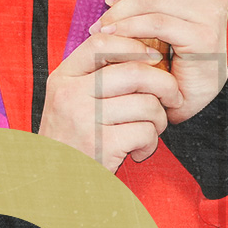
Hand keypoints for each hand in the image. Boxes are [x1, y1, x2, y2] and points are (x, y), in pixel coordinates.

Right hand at [39, 32, 177, 172]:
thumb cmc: (71, 139)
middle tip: (173, 96)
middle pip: (134, 72)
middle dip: (165, 83)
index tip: (153, 57)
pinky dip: (150, 143)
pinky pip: (145, 132)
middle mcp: (70, 94)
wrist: (53, 184)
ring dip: (160, 119)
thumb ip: (96, 76)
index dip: (134, 46)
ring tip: (151, 129)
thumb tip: (144, 51)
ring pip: (146, 103)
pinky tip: (138, 151)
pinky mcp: (100, 146)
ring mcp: (84, 119)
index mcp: (63, 78)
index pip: (101, 43)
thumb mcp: (70, 100)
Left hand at [92, 0, 227, 123]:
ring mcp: (211, 15)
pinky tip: (115, 37)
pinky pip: (156, 23)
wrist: (186, 97)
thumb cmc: (168, 54)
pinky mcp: (203, 38)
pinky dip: (129, 28)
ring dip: (120, 12)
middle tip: (108, 3)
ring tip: (103, 27)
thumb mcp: (161, 18)